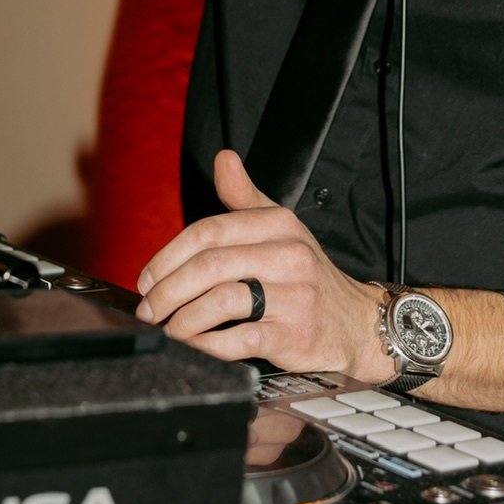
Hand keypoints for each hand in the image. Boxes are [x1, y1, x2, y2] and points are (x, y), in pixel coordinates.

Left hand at [135, 149, 388, 375]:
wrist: (355, 322)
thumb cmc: (305, 275)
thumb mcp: (280, 228)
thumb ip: (245, 196)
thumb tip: (223, 158)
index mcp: (278, 223)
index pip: (208, 231)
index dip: (168, 256)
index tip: (147, 279)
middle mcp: (288, 254)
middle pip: (209, 266)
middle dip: (168, 290)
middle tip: (149, 309)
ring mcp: (294, 295)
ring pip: (220, 300)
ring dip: (182, 319)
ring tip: (169, 328)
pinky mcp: (294, 335)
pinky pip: (238, 339)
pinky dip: (207, 345)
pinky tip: (196, 345)